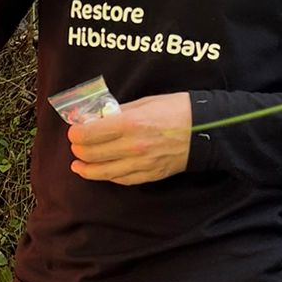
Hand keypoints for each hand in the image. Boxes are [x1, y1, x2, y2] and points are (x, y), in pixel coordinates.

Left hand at [69, 93, 191, 185]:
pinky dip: (108, 176)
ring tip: (78, 165)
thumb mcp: (146, 102)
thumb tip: (99, 118)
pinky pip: (122, 179)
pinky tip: (101, 172)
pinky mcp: (150, 175)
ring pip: (104, 172)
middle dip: (79, 149)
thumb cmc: (178, 109)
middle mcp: (132, 146)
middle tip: (76, 145)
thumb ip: (120, 112)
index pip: (89, 134)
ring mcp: (141, 164)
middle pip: (92, 153)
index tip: (74, 130)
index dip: (76, 133)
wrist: (207, 130)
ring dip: (87, 169)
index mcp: (130, 124)